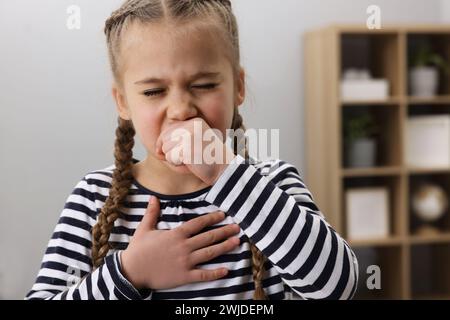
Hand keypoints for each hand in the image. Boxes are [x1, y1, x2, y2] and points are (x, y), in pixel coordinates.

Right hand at [120, 196, 240, 289]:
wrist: (132, 271)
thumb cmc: (138, 250)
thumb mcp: (144, 228)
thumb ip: (152, 213)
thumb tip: (153, 197)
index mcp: (176, 234)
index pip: (198, 224)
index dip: (212, 218)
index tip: (223, 215)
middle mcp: (184, 246)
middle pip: (208, 237)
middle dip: (224, 231)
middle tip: (237, 228)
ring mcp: (185, 262)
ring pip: (209, 253)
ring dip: (224, 247)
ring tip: (236, 242)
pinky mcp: (184, 276)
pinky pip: (203, 275)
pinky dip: (216, 273)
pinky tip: (227, 270)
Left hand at [155, 118, 235, 184]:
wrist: (225, 170)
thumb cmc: (209, 160)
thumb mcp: (195, 143)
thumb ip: (178, 140)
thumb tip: (157, 148)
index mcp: (194, 122)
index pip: (167, 131)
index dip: (164, 144)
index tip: (170, 154)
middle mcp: (191, 125)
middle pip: (164, 140)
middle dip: (170, 152)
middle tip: (185, 158)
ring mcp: (189, 136)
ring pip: (166, 150)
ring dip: (174, 159)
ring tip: (190, 160)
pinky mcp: (187, 148)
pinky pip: (170, 158)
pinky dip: (177, 164)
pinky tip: (190, 164)